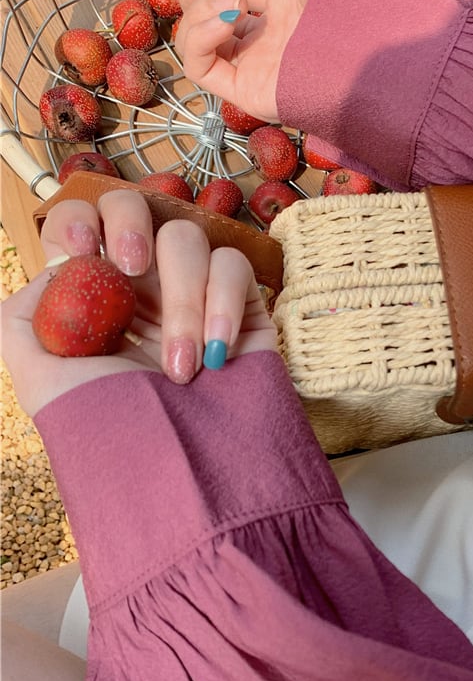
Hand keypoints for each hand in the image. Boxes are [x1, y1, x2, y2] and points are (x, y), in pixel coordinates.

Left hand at [1, 190, 276, 417]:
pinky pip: (234, 268)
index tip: (80, 253)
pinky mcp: (243, 305)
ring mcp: (194, 293)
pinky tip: (216, 354)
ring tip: (180, 366)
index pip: (84, 227)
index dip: (79, 221)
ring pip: (189, 238)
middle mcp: (143, 288)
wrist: (190, 473)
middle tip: (130, 269)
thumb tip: (56, 272)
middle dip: (129, 225)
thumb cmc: (119, 431)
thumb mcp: (43, 382)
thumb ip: (22, 319)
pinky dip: (223, 306)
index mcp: (95, 298)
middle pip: (137, 206)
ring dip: (180, 301)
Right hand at [176, 0, 327, 121]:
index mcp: (284, 1)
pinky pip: (199, 68)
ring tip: (235, 1)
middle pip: (207, 10)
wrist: (365, 30)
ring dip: (200, 8)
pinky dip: (199, 37)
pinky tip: (225, 20)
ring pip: (196, 38)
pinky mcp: (249, 91)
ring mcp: (257, 64)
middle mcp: (268, 34)